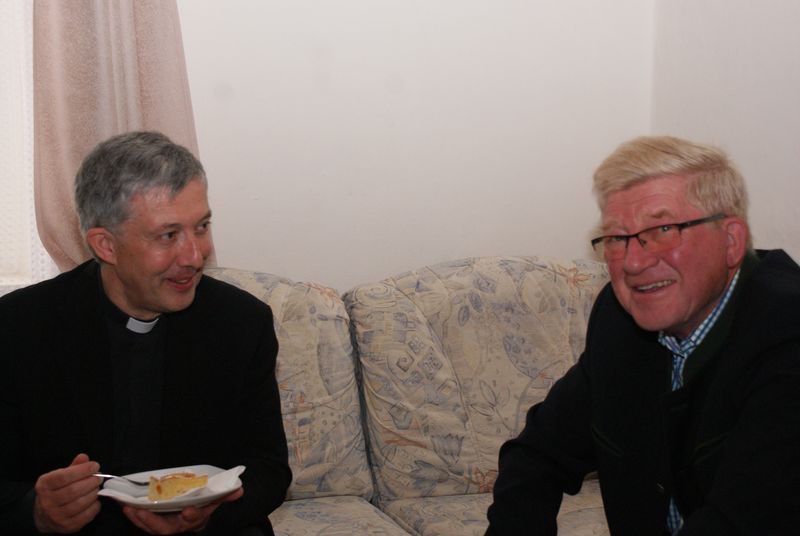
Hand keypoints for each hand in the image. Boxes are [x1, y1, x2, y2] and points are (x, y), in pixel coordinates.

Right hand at [33, 453, 101, 532]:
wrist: (44, 515)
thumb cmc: (56, 491)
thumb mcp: (59, 476)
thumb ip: (73, 467)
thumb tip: (84, 458)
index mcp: (44, 485)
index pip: (64, 476)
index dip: (82, 470)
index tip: (95, 466)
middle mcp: (47, 501)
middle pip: (73, 490)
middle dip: (91, 482)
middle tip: (98, 477)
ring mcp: (56, 516)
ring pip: (79, 503)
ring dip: (93, 493)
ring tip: (96, 488)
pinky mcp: (66, 526)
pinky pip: (85, 516)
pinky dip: (94, 507)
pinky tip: (95, 501)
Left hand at [122, 487, 242, 533]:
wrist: (194, 515)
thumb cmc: (203, 505)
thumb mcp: (215, 499)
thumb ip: (224, 494)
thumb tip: (239, 490)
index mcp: (195, 518)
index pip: (194, 518)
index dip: (192, 515)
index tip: (188, 510)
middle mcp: (180, 525)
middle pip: (166, 528)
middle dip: (153, 522)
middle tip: (142, 511)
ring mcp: (166, 525)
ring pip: (152, 527)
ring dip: (139, 519)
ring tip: (129, 508)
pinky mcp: (155, 522)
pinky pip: (144, 523)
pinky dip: (135, 516)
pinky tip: (127, 507)